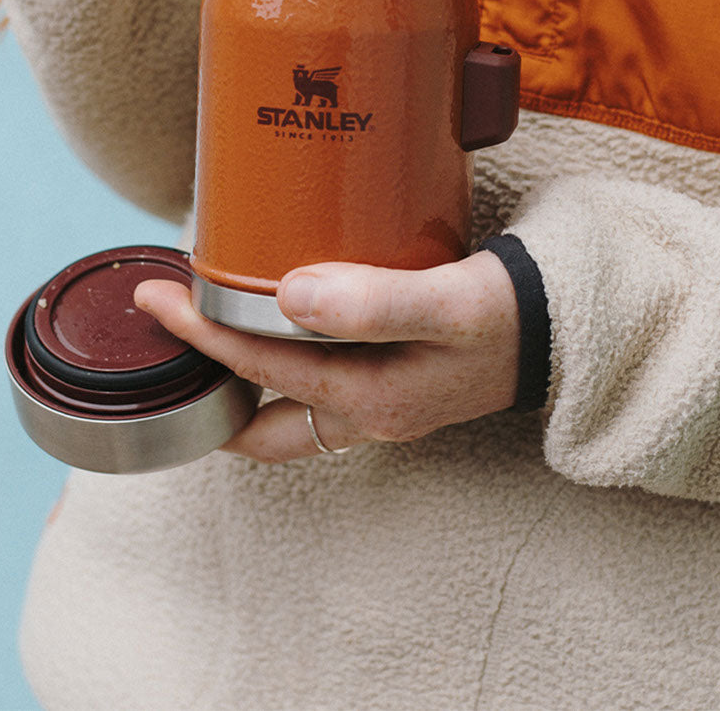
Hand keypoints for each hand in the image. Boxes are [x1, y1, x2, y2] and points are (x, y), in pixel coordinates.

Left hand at [134, 251, 520, 462]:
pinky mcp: (385, 383)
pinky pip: (310, 386)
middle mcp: (362, 413)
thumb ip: (373, 302)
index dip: (199, 334)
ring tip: (200, 333)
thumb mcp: (447, 305)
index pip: (259, 369)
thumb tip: (288, 296)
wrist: (563, 329)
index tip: (155, 299)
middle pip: (254, 421)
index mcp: (367, 399)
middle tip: (163, 336)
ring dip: (235, 381)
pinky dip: (275, 364)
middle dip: (201, 387)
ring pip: (279, 412)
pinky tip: (270, 322)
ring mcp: (373, 405)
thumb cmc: (507, 315)